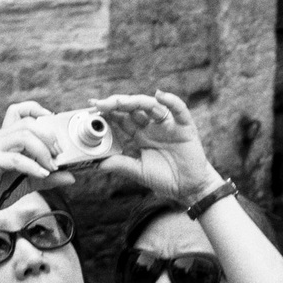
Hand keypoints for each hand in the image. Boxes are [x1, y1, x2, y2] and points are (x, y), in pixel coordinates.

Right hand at [0, 100, 74, 220]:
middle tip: (58, 154)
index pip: (20, 110)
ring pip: (24, 135)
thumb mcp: (28, 182)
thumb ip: (48, 178)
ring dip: (43, 150)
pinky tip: (42, 174)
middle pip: (28, 122)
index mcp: (6, 136)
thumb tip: (71, 176)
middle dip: (49, 136)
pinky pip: (16, 158)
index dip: (39, 110)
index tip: (54, 123)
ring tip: (51, 167)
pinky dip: (32, 166)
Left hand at [94, 91, 220, 202]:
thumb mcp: (139, 172)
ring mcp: (168, 124)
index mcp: (140, 135)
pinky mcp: (184, 126)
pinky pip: (178, 109)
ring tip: (121, 101)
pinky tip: (160, 95)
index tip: (92, 107)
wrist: (189, 188)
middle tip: (100, 103)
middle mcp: (152, 126)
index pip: (122, 118)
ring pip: (151, 106)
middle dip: (116, 103)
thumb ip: (121, 165)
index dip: (108, 112)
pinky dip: (170, 101)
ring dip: (136, 101)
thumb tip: (98, 164)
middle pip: (133, 108)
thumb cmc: (165, 178)